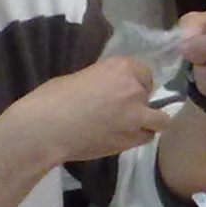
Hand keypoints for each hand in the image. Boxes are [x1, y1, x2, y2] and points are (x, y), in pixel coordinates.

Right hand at [2, 57, 169, 166]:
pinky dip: (140, 136)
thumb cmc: (52, 99)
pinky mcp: (132, 138)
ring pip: (160, 119)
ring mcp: (137, 115)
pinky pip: (148, 136)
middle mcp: (134, 88)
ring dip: (149, 121)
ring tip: (130, 126)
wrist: (45, 129)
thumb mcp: (80, 78)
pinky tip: (124, 137)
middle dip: (138, 101)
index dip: (135, 83)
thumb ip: (102, 82)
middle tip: (119, 110)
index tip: (123, 91)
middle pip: (148, 94)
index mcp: (120, 68)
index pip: (144, 73)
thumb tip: (107, 91)